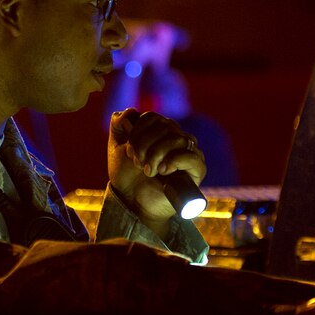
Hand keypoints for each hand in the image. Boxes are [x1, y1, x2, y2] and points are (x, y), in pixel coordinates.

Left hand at [108, 108, 206, 222]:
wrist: (133, 202)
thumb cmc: (127, 176)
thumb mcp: (116, 147)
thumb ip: (118, 125)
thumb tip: (130, 112)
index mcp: (160, 130)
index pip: (152, 118)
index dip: (137, 132)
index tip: (129, 152)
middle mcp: (177, 138)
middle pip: (164, 126)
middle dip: (145, 145)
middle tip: (137, 163)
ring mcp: (189, 153)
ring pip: (178, 139)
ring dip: (157, 154)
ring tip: (148, 170)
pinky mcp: (197, 170)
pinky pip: (193, 157)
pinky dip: (175, 161)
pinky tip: (163, 170)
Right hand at [166, 263, 314, 314]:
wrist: (155, 284)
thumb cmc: (191, 287)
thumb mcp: (227, 286)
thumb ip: (249, 293)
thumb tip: (273, 305)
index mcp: (250, 281)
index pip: (292, 287)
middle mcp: (247, 290)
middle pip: (290, 297)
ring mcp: (233, 305)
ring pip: (272, 310)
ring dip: (299, 311)